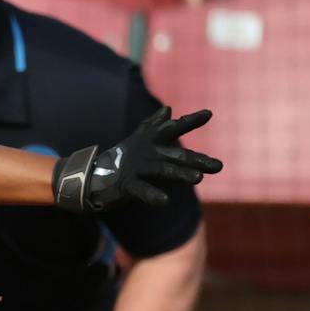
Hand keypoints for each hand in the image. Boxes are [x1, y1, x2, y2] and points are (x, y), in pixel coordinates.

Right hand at [53, 106, 221, 212]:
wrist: (91, 176)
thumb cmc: (120, 159)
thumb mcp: (138, 141)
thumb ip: (154, 125)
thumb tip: (168, 109)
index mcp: (150, 142)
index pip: (172, 129)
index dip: (190, 121)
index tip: (209, 113)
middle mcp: (146, 152)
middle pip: (176, 155)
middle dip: (197, 160)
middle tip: (218, 166)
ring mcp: (136, 167)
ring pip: (163, 170)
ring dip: (180, 173)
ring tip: (198, 178)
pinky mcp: (126, 184)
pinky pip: (141, 190)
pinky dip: (152, 195)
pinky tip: (164, 201)